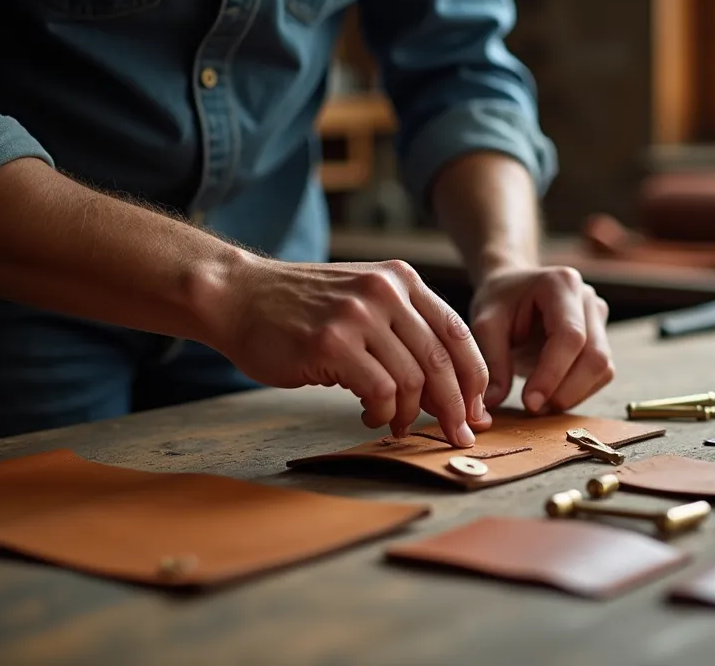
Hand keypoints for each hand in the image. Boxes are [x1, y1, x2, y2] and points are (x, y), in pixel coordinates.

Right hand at [211, 257, 490, 447]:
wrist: (236, 295)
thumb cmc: (301, 310)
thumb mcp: (362, 300)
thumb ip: (405, 333)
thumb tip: (448, 392)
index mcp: (401, 280)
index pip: (458, 333)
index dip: (474, 377)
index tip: (477, 410)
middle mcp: (385, 292)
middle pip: (442, 360)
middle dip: (456, 407)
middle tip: (459, 435)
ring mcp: (358, 316)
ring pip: (413, 379)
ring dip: (412, 414)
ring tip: (397, 425)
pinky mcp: (332, 344)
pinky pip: (380, 391)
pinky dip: (383, 413)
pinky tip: (371, 417)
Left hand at [469, 266, 613, 413]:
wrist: (513, 288)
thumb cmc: (500, 301)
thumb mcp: (486, 324)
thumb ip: (492, 361)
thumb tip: (493, 402)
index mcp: (561, 284)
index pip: (570, 336)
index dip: (553, 374)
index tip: (530, 402)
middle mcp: (588, 299)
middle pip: (595, 356)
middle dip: (566, 391)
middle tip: (534, 408)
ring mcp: (599, 318)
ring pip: (603, 369)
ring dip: (573, 395)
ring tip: (540, 404)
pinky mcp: (601, 337)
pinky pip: (601, 374)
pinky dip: (578, 392)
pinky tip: (551, 395)